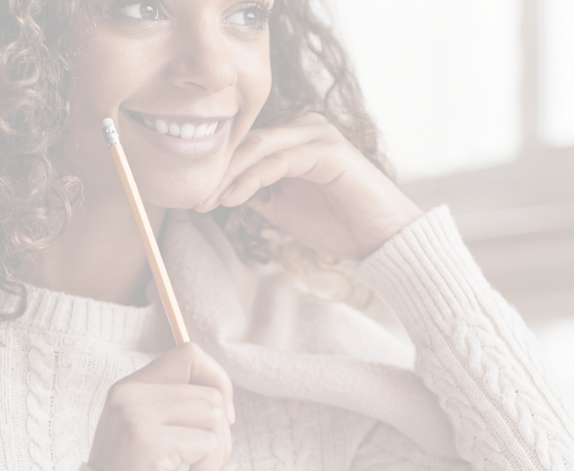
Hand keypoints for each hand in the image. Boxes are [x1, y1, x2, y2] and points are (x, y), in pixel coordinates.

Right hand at [88, 343, 233, 470]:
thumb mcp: (155, 439)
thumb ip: (178, 410)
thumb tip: (224, 397)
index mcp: (130, 388)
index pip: (190, 355)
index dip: (218, 384)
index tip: (218, 423)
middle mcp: (129, 395)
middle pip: (211, 394)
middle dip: (223, 437)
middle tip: (204, 468)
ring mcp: (135, 416)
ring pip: (215, 417)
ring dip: (216, 458)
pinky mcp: (147, 443)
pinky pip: (207, 445)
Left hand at [194, 113, 423, 260]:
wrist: (380, 240)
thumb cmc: (338, 224)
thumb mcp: (283, 208)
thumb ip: (256, 192)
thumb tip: (219, 190)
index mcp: (295, 137)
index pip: (246, 145)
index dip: (218, 170)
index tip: (194, 197)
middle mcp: (306, 126)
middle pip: (248, 142)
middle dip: (217, 171)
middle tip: (192, 197)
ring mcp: (317, 134)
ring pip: (259, 148)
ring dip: (229, 175)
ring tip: (207, 200)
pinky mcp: (327, 150)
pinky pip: (278, 161)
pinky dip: (251, 179)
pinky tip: (232, 199)